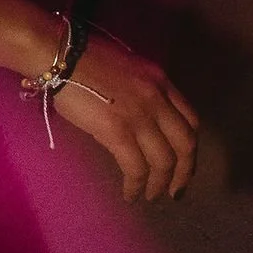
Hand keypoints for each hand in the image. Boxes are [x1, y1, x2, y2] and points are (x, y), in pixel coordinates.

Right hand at [56, 33, 199, 201]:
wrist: (60, 56)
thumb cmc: (84, 58)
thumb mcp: (128, 69)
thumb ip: (142, 92)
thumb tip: (139, 118)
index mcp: (161, 82)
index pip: (191, 120)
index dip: (190, 147)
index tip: (184, 163)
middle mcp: (158, 100)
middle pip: (185, 145)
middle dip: (184, 172)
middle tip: (176, 190)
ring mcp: (140, 116)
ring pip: (164, 161)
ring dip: (160, 184)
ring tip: (151, 196)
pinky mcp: (118, 131)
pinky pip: (136, 167)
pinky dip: (136, 186)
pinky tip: (130, 193)